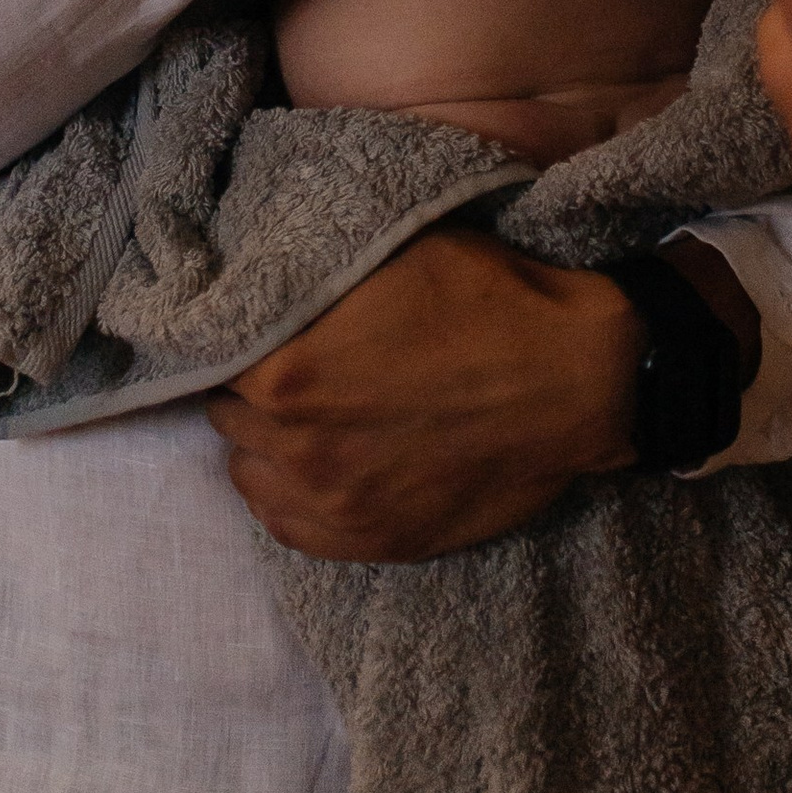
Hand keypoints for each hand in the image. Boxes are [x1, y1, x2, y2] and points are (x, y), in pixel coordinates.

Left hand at [207, 228, 639, 558]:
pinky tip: (324, 464)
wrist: (579, 379)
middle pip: (227, 413)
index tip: (260, 326)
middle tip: (295, 363)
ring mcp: (333, 502)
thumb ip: (311, 273)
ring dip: (267, 443)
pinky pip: (285, 525)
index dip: (236, 333)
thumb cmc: (492, 301)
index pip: (212, 354)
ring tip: (312, 417)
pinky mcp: (371, 540)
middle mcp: (296, 444)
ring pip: (248, 472)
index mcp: (288, 368)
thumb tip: (258, 270)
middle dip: (253, 386)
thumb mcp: (394, 252)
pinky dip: (292, 495)